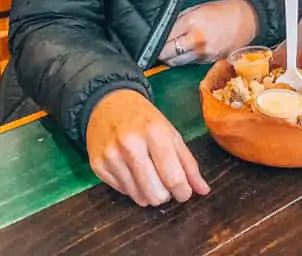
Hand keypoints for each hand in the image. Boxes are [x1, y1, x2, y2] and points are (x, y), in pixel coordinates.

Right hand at [86, 89, 209, 205]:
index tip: (185, 191)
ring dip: (149, 193)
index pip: (173, 177)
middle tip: (166, 183)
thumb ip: (188, 163)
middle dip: (166, 195)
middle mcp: (130, 144)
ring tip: (149, 176)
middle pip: (156, 193)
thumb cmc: (144, 119)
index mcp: (154, 132)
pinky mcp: (98, 166)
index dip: (183, 192)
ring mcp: (111, 156)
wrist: (108, 104)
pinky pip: (124, 193)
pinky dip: (132, 188)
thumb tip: (204, 190)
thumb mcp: (171, 133)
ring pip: (140, 198)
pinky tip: (131, 171)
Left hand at [158, 0, 257, 64]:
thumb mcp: (198, 8)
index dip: (154, 40)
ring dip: (168, 58)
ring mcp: (203, 53)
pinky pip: (189, 63)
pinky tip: (181, 53)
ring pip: (176, 62)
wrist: (248, 20)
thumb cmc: (222, 11)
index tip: (148, 40)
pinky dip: (182, 60)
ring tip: (165, 52)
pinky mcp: (209, 61)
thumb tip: (163, 29)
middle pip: (167, 53)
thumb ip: (180, 19)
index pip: (164, 36)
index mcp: (192, 22)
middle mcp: (196, 40)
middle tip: (153, 49)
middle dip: (158, 52)